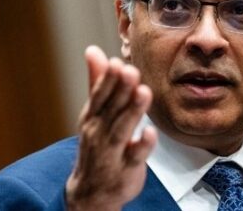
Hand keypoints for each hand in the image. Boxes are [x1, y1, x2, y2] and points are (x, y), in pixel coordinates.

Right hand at [64, 46, 156, 210]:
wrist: (91, 191)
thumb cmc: (96, 146)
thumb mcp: (94, 113)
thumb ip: (96, 82)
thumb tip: (93, 50)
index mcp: (91, 117)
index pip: (99, 96)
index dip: (108, 80)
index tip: (117, 62)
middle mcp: (98, 133)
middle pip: (110, 109)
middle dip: (120, 89)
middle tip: (130, 70)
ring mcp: (111, 152)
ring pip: (121, 129)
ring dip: (132, 111)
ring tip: (143, 92)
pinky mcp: (125, 170)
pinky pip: (134, 156)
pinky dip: (142, 144)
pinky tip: (151, 132)